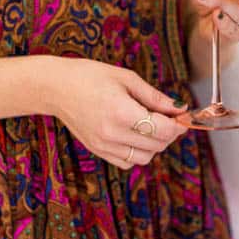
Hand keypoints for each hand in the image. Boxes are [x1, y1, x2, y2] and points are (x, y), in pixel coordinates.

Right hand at [42, 57, 187, 168]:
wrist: (56, 88)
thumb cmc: (90, 76)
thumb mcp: (127, 79)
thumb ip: (155, 97)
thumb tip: (180, 108)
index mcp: (122, 112)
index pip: (163, 129)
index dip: (178, 124)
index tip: (182, 116)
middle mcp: (113, 133)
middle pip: (157, 144)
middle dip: (169, 133)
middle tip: (169, 118)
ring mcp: (104, 145)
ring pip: (145, 157)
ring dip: (155, 144)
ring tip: (152, 126)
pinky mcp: (98, 151)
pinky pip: (128, 162)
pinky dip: (138, 152)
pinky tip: (136, 135)